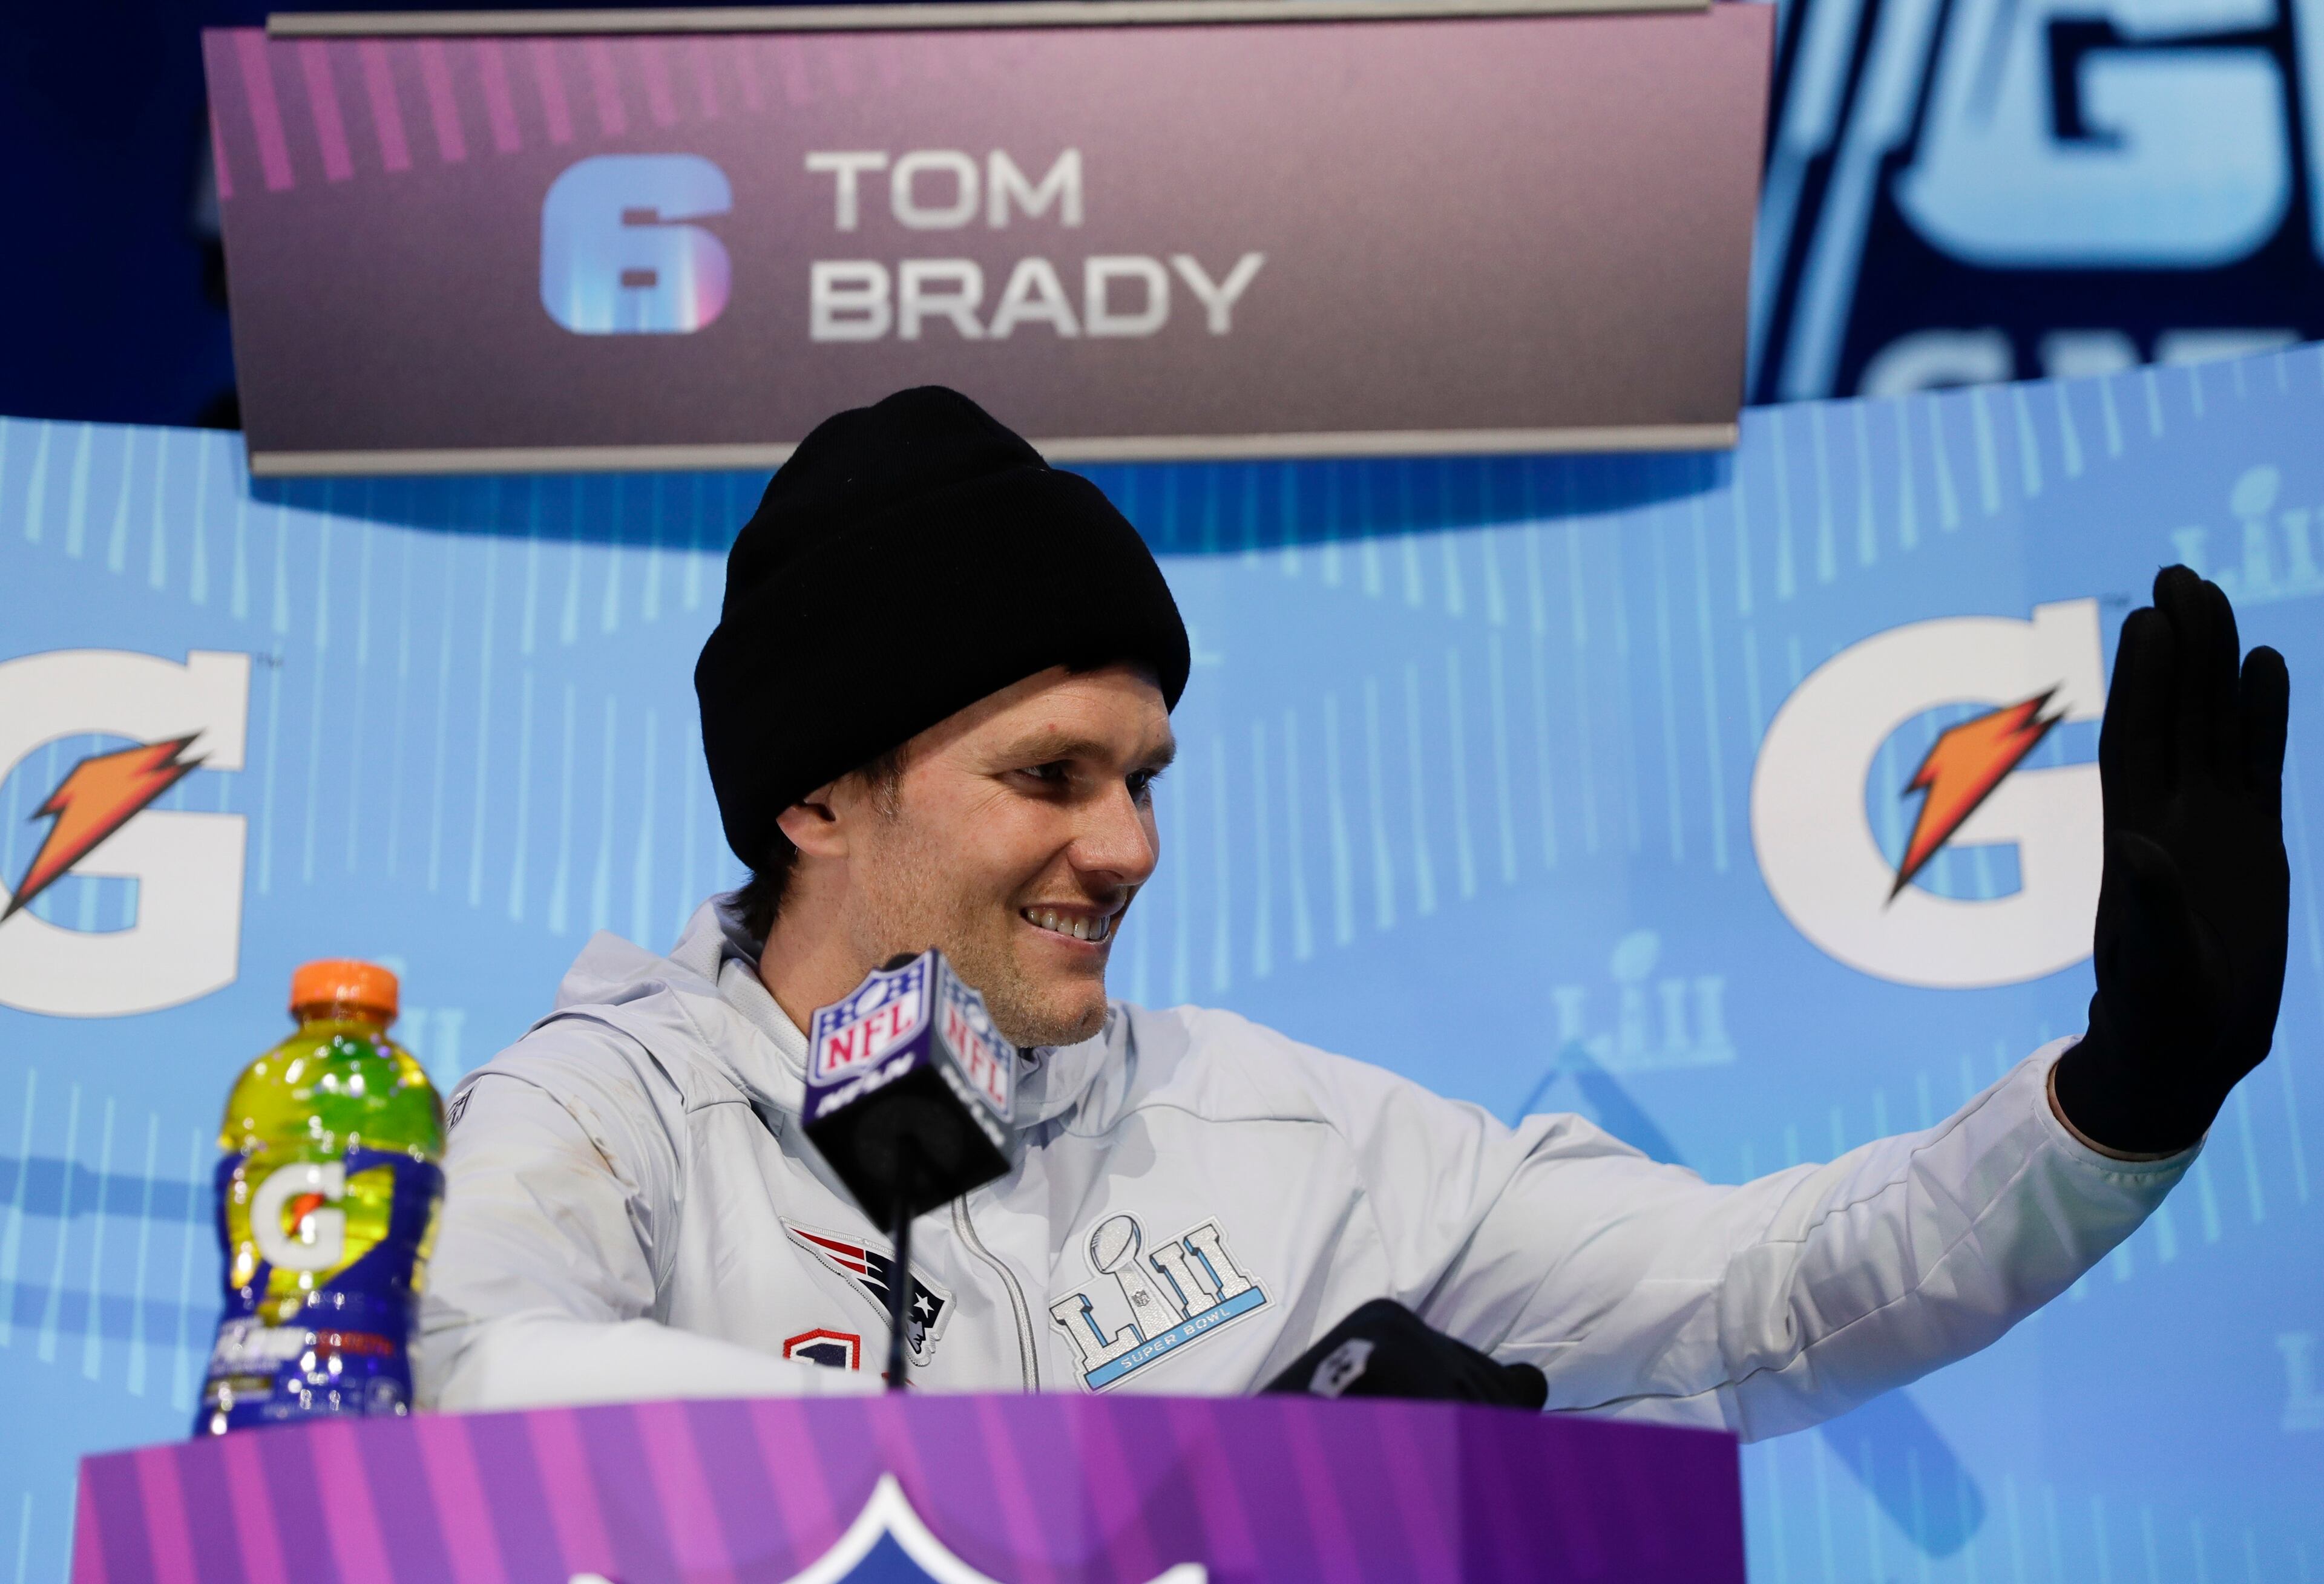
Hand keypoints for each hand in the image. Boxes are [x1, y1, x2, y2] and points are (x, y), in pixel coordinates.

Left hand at [2053, 567, 2289, 1156]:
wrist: (2184, 1047)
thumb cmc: (2158, 1015)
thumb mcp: (2154, 965)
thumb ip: (2147, 907)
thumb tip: (2129, 847)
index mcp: (2137, 836)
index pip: (2136, 739)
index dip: (2141, 681)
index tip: (2145, 617)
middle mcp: (2170, 815)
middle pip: (2174, 713)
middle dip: (2176, 647)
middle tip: (2176, 573)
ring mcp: (2213, 822)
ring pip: (2214, 724)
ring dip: (2213, 662)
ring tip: (2213, 593)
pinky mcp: (2254, 839)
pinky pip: (2257, 761)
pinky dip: (2261, 713)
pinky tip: (2265, 662)